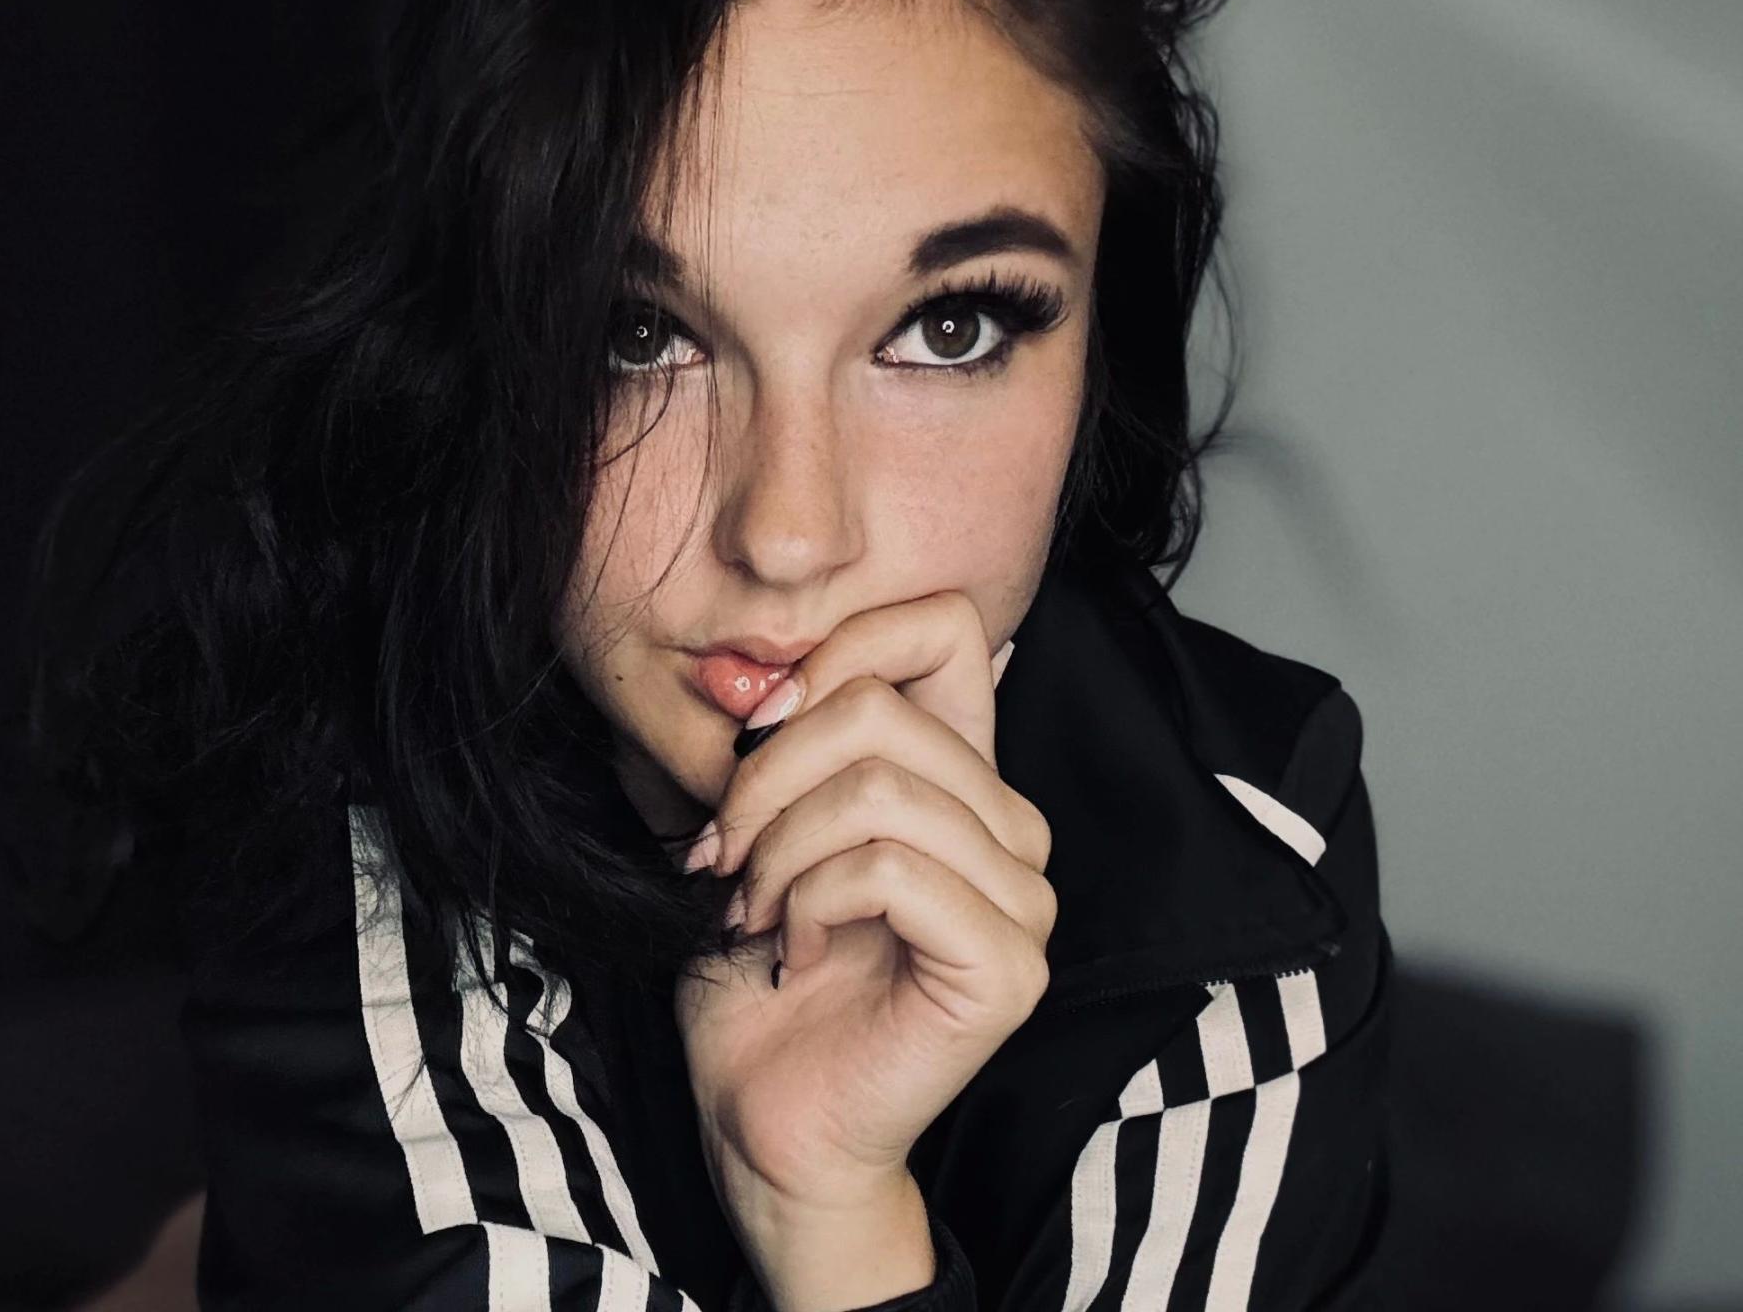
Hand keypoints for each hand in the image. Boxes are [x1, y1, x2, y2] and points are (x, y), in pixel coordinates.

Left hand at [674, 589, 1054, 1304]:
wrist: (763, 1119)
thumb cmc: (753, 974)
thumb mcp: (738, 830)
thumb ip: (747, 742)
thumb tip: (733, 670)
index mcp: (957, 775)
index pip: (942, 626)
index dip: (839, 650)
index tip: (755, 737)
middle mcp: (1009, 825)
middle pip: (880, 709)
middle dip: (763, 778)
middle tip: (723, 858)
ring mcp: (1023, 897)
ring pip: (881, 791)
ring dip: (778, 852)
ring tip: (752, 911)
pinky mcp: (1006, 964)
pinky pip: (890, 871)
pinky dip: (809, 902)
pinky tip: (792, 954)